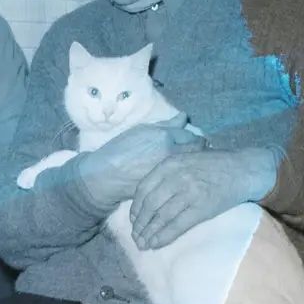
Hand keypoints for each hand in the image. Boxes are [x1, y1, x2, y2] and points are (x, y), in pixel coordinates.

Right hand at [75, 116, 199, 209]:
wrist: (105, 176)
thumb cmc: (120, 149)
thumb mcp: (141, 130)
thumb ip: (167, 124)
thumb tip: (184, 116)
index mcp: (165, 138)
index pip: (195, 138)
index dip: (195, 140)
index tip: (192, 142)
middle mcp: (171, 155)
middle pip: (198, 154)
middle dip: (198, 152)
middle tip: (193, 153)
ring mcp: (171, 172)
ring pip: (191, 166)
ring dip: (192, 163)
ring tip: (185, 164)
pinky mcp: (166, 186)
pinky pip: (182, 178)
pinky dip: (182, 176)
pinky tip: (176, 176)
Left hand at [129, 146, 278, 249]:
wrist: (243, 169)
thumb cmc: (214, 166)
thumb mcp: (186, 159)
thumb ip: (167, 173)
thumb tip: (147, 196)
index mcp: (169, 165)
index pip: (143, 189)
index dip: (136, 208)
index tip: (133, 220)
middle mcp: (176, 177)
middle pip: (150, 205)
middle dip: (140, 224)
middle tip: (136, 236)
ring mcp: (189, 192)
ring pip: (161, 217)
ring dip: (149, 233)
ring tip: (142, 244)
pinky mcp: (201, 208)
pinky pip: (177, 225)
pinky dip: (164, 236)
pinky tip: (156, 244)